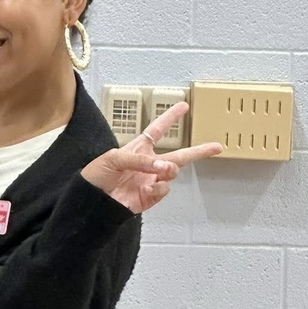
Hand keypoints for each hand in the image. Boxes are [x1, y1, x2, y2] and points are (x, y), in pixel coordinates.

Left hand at [81, 103, 222, 212]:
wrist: (90, 202)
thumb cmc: (96, 176)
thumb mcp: (114, 159)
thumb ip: (139, 160)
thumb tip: (163, 167)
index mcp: (138, 149)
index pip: (157, 130)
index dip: (170, 118)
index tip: (183, 107)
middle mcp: (148, 164)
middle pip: (179, 155)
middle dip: (198, 151)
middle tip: (216, 146)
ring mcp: (151, 181)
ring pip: (172, 173)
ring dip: (168, 170)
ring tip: (159, 172)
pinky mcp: (150, 197)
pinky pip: (164, 190)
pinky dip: (159, 188)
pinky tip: (148, 188)